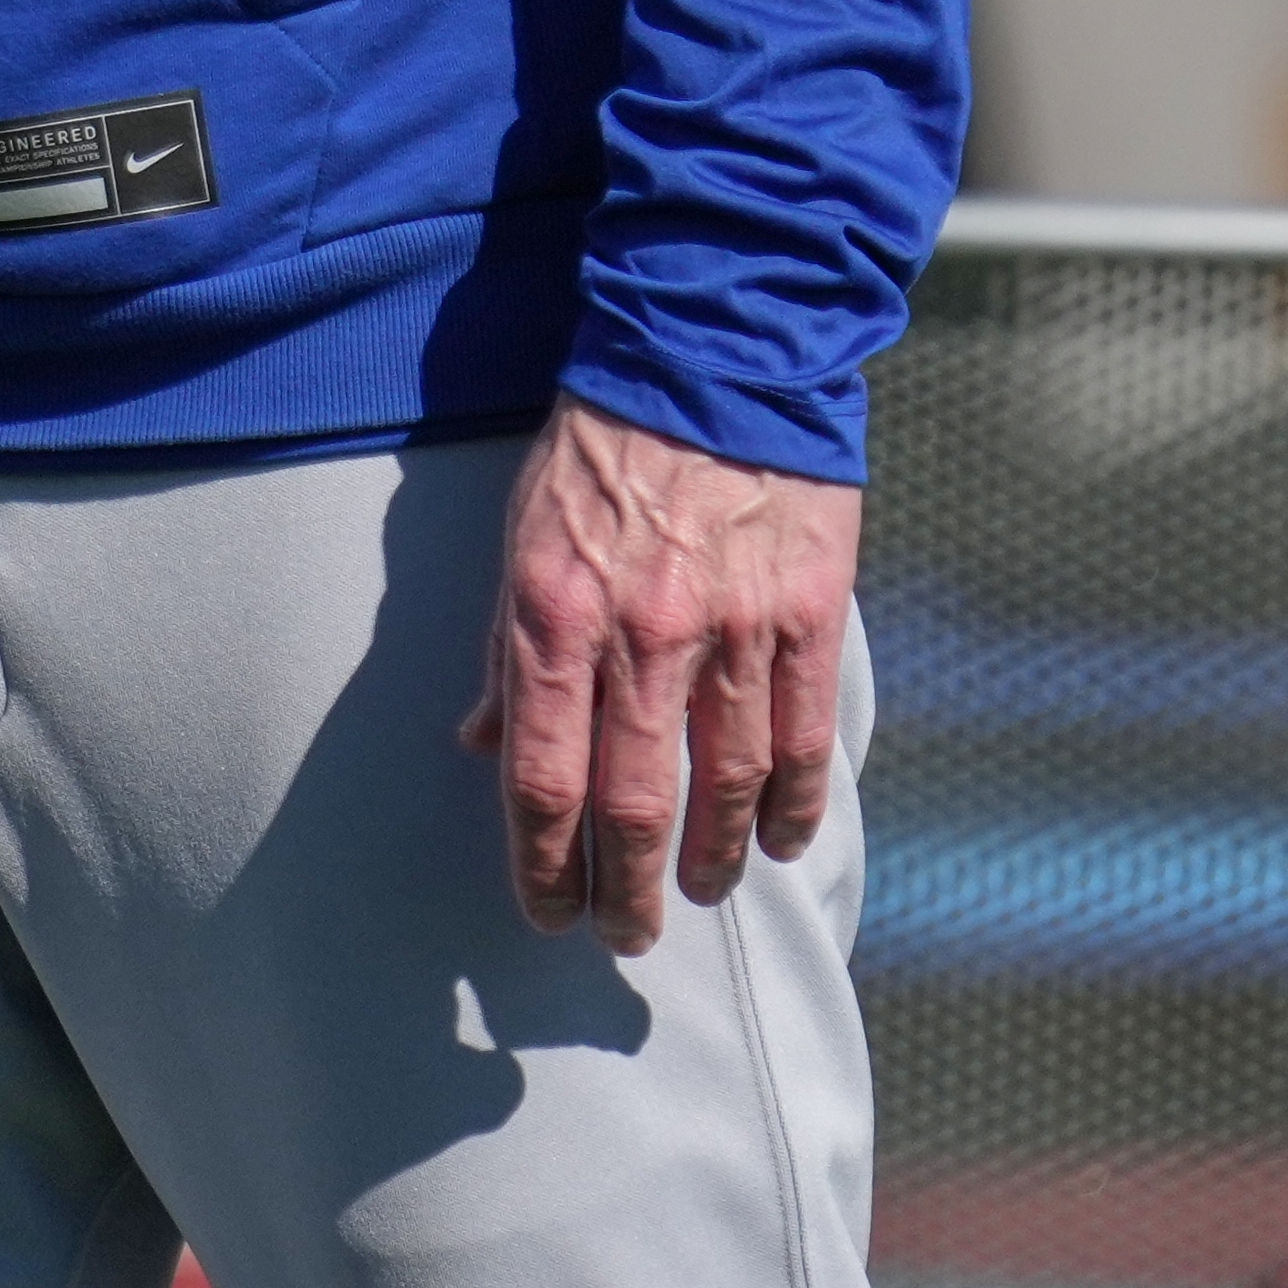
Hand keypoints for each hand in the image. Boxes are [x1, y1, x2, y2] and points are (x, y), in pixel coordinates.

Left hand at [464, 397, 860, 950]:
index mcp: (556, 614)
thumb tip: (481, 744)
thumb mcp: (521, 533)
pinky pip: (804, 739)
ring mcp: (732, 627)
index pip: (543, 780)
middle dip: (626, 892)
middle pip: (632, 805)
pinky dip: (795, 805)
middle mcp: (642, 634)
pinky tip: (783, 841)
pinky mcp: (806, 612)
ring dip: (713, 860)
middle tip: (627, 937)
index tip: (548, 913)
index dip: (544, 867)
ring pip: (726, 786)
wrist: (710, 351)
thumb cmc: (601, 445)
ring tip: (702, 891)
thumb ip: (507, 649)